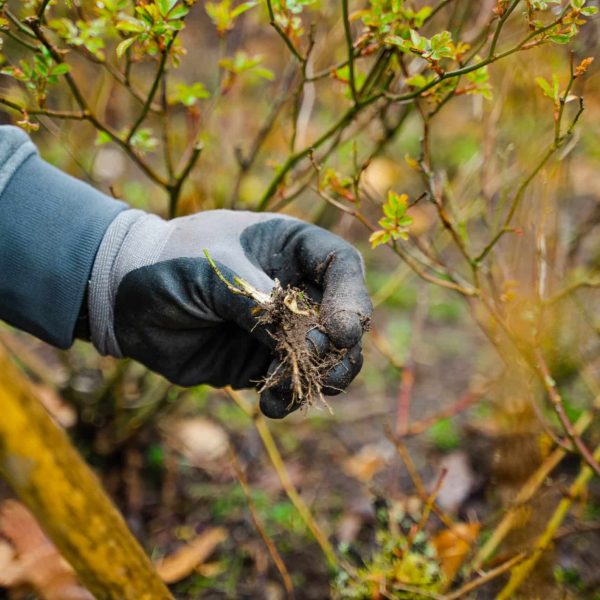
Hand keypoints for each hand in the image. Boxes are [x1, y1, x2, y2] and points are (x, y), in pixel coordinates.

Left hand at [88, 209, 371, 417]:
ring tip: (288, 389)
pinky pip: (291, 383)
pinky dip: (289, 397)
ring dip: (318, 378)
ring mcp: (281, 327)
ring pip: (325, 358)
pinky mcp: (261, 360)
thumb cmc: (171, 262)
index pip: (341, 266)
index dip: (350, 298)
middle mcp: (295, 287)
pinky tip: (271, 404)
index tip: (340, 330)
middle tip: (316, 365)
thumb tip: (300, 342)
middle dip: (338, 348)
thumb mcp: (215, 271)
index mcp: (290, 248)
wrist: (126, 297)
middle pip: (343, 319)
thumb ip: (257, 302)